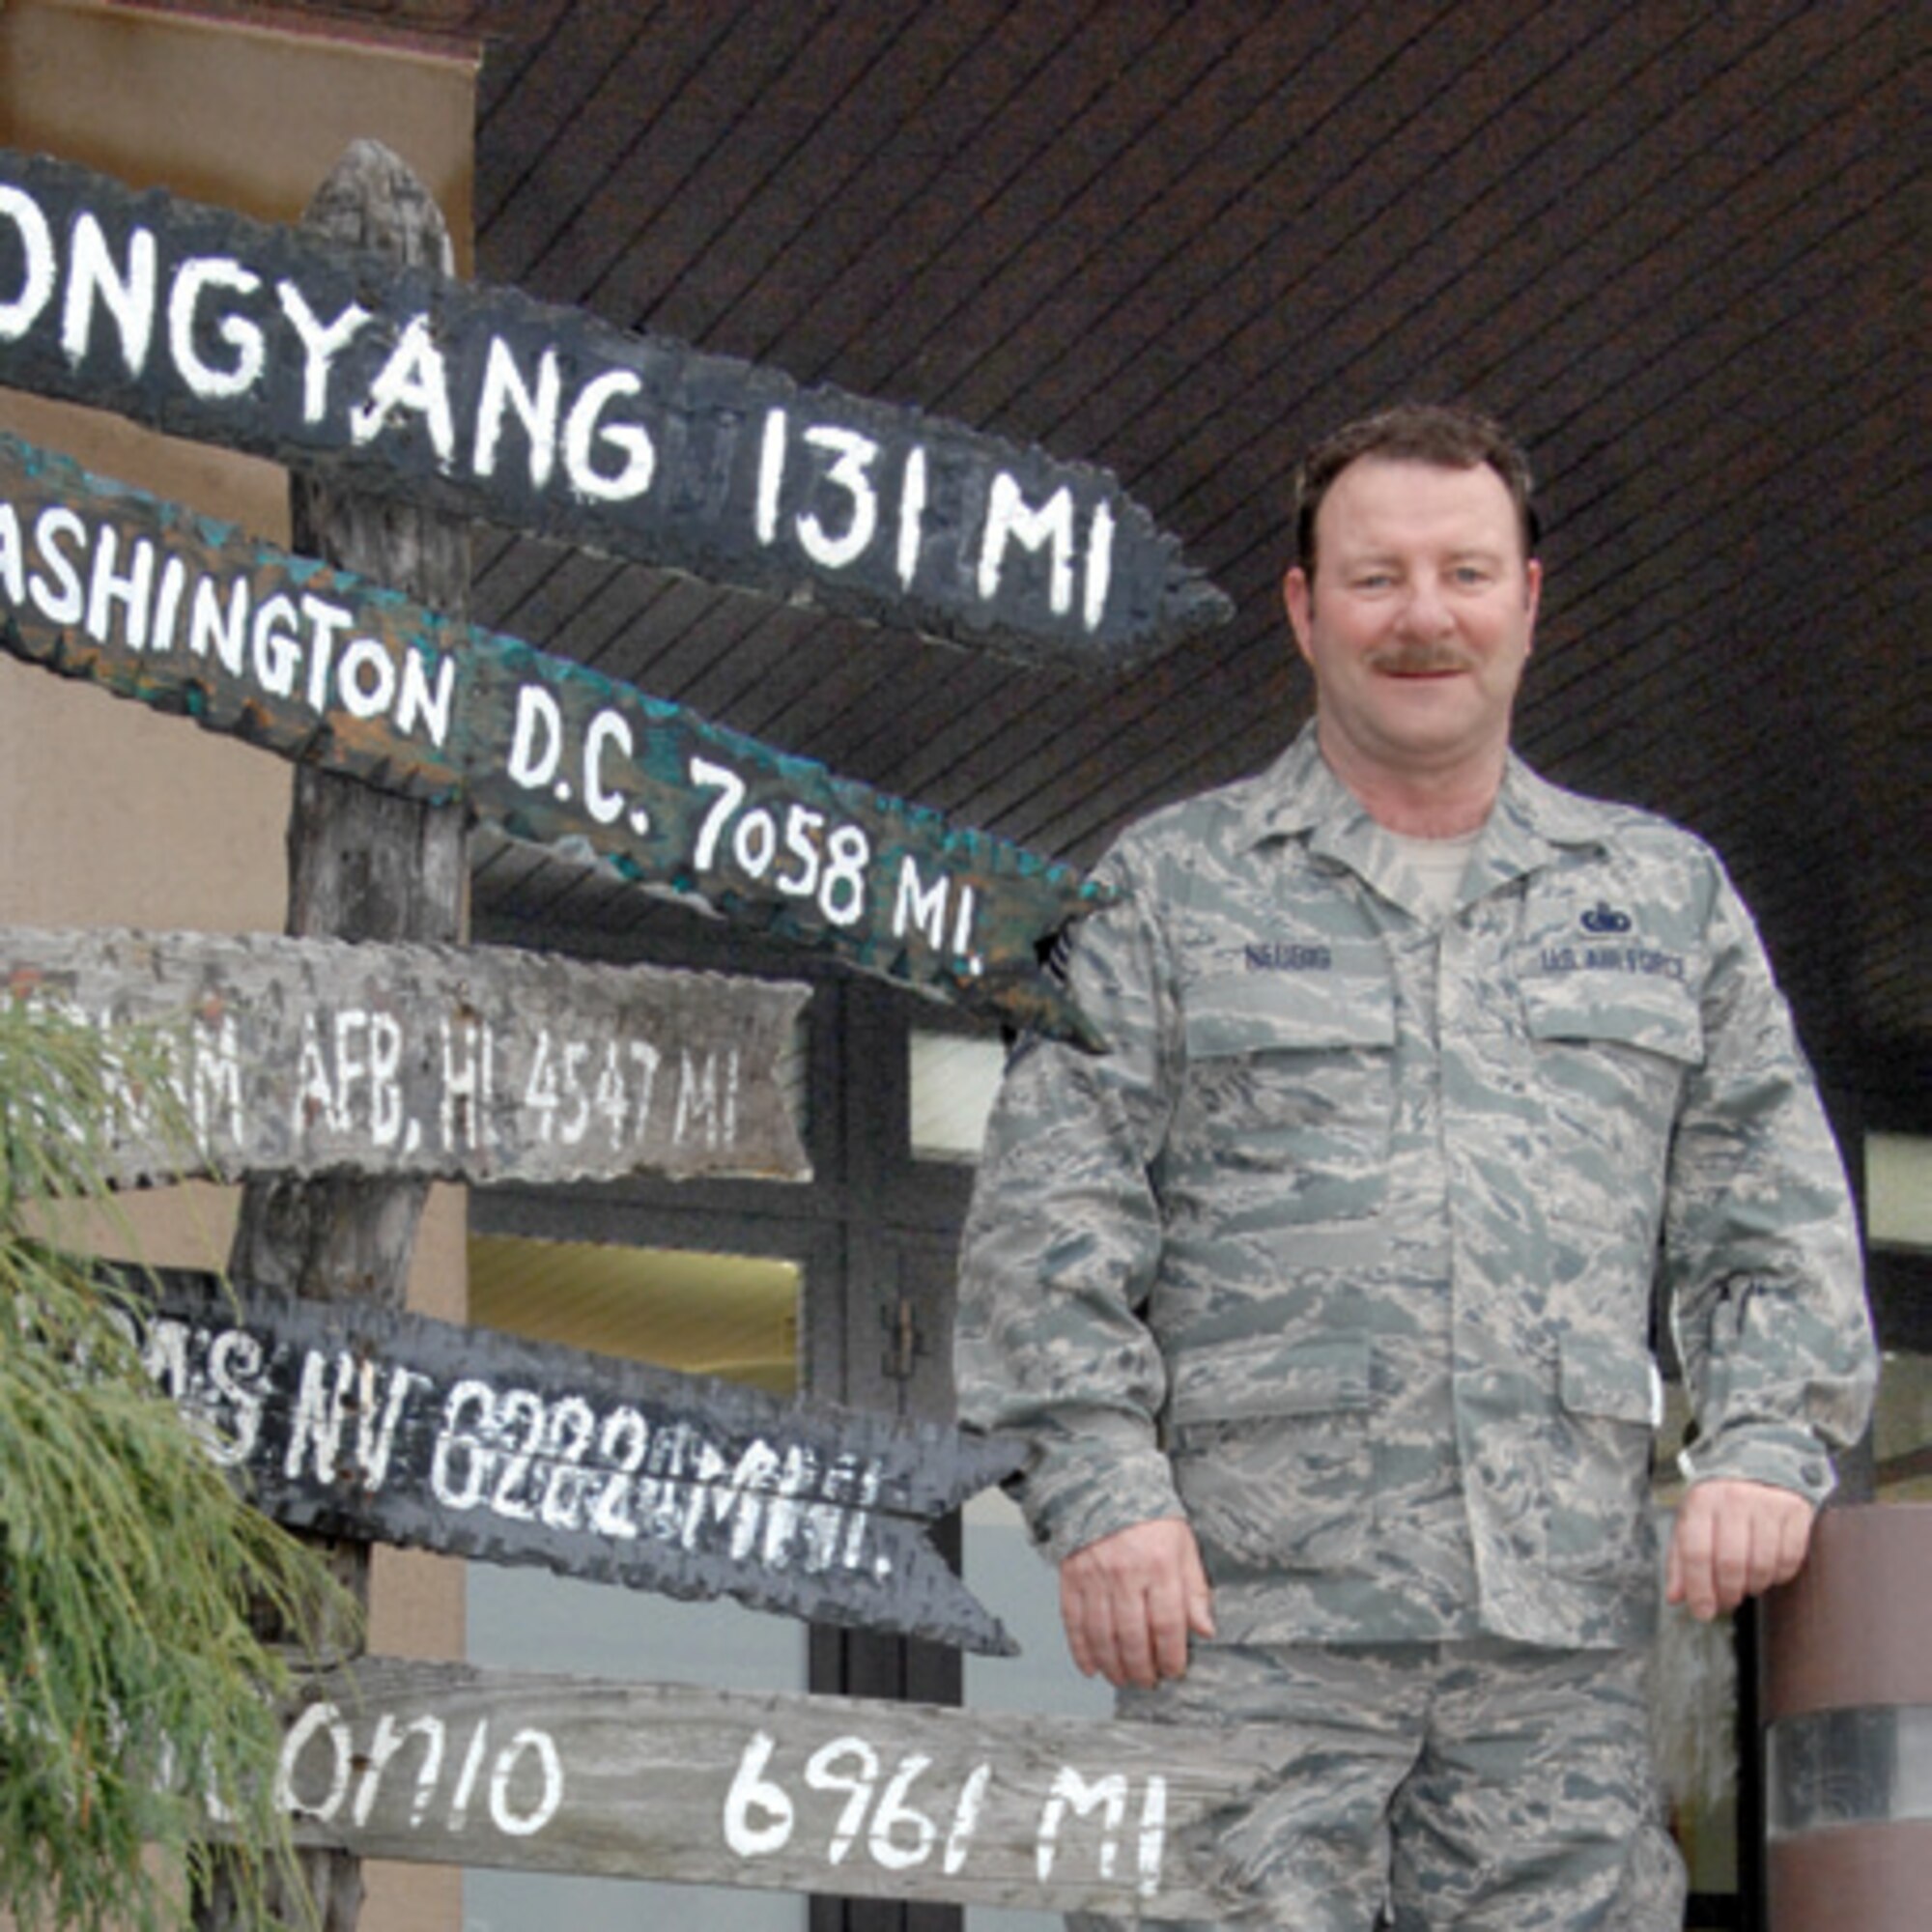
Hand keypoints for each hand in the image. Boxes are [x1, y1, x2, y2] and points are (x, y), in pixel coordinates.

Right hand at [1059, 1517, 1215, 1688]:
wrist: (1108, 1487)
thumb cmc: (1150, 1519)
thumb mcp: (1184, 1547)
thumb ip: (1195, 1589)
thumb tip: (1205, 1629)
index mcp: (1159, 1565)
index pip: (1167, 1623)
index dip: (1171, 1654)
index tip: (1173, 1670)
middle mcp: (1125, 1572)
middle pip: (1132, 1635)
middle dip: (1141, 1667)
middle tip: (1148, 1681)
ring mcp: (1095, 1576)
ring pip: (1102, 1634)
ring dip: (1113, 1665)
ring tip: (1123, 1679)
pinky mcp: (1071, 1576)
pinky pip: (1074, 1621)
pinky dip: (1080, 1650)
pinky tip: (1091, 1668)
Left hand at [1665, 1478, 1815, 1620]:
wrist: (1759, 1460)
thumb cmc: (1719, 1499)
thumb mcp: (1692, 1519)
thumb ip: (1680, 1558)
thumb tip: (1675, 1597)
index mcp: (1701, 1500)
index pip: (1696, 1552)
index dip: (1699, 1589)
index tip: (1702, 1612)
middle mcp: (1734, 1499)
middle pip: (1730, 1563)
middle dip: (1727, 1593)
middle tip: (1726, 1602)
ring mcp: (1768, 1504)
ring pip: (1762, 1565)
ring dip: (1753, 1586)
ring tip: (1746, 1584)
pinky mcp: (1796, 1511)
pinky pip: (1790, 1559)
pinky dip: (1779, 1575)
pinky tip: (1769, 1570)